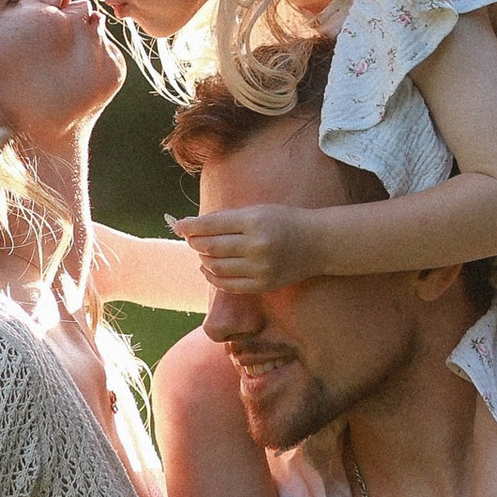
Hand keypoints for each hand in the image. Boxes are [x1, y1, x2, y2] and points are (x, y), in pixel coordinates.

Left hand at [168, 203, 320, 290]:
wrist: (318, 243)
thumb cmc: (284, 221)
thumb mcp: (257, 211)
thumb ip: (227, 219)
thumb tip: (192, 226)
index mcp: (254, 222)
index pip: (211, 225)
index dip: (190, 226)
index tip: (178, 225)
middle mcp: (257, 245)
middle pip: (210, 247)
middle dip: (194, 242)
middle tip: (189, 238)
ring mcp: (260, 268)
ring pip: (216, 267)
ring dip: (202, 259)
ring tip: (201, 251)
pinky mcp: (263, 285)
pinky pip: (227, 285)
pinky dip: (212, 277)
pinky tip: (207, 268)